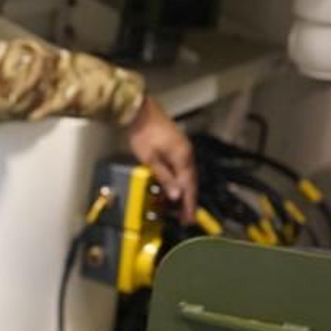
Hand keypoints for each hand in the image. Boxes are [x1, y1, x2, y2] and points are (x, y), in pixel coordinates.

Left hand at [126, 97, 196, 221]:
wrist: (139, 112)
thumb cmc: (143, 134)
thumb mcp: (150, 160)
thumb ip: (165, 178)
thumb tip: (176, 196)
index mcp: (183, 158)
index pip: (189, 186)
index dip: (189, 204)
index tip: (189, 219)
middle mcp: (187, 154)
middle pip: (190, 182)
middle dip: (188, 201)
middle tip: (185, 217)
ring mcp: (183, 149)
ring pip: (186, 176)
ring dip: (182, 191)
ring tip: (177, 207)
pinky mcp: (177, 147)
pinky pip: (181, 168)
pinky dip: (178, 180)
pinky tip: (172, 187)